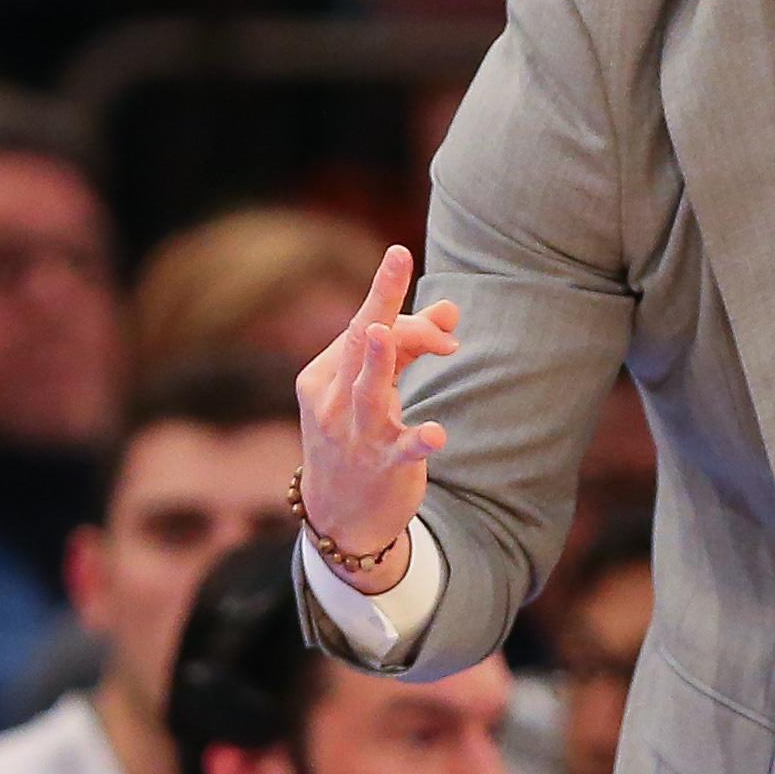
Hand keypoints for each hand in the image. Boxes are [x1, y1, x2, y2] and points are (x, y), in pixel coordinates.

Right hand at [294, 246, 460, 589]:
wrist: (339, 516)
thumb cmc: (357, 436)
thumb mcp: (376, 390)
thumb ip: (410, 347)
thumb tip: (449, 309)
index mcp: (325, 375)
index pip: (362, 327)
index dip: (394, 303)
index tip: (421, 280)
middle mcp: (332, 401)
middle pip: (360, 343)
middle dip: (379, 301)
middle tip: (398, 257)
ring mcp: (354, 435)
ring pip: (368, 391)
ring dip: (380, 361)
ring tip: (387, 335)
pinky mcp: (381, 467)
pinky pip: (400, 450)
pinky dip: (419, 440)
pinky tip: (437, 433)